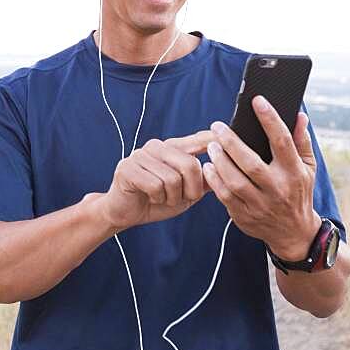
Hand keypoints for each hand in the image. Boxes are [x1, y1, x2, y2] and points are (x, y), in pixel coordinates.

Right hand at [94, 129, 213, 231]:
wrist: (125, 213)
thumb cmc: (156, 200)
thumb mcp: (185, 192)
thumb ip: (202, 182)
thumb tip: (225, 171)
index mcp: (171, 148)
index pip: (196, 140)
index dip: (211, 139)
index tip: (224, 136)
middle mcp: (156, 146)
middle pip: (189, 165)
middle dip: (191, 190)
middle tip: (183, 199)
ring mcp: (140, 155)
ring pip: (172, 179)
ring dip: (172, 198)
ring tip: (163, 199)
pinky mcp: (127, 169)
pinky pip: (155, 186)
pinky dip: (158, 199)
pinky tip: (150, 198)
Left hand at [203, 95, 320, 259]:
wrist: (294, 234)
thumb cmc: (298, 192)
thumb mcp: (308, 168)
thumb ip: (301, 141)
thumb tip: (298, 115)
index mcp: (294, 173)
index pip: (282, 142)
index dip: (270, 119)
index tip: (257, 101)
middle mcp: (278, 189)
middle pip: (252, 163)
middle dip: (232, 143)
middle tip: (217, 126)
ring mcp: (261, 205)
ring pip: (236, 181)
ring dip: (220, 161)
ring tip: (211, 146)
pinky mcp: (245, 217)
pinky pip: (226, 197)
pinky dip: (215, 181)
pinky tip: (209, 167)